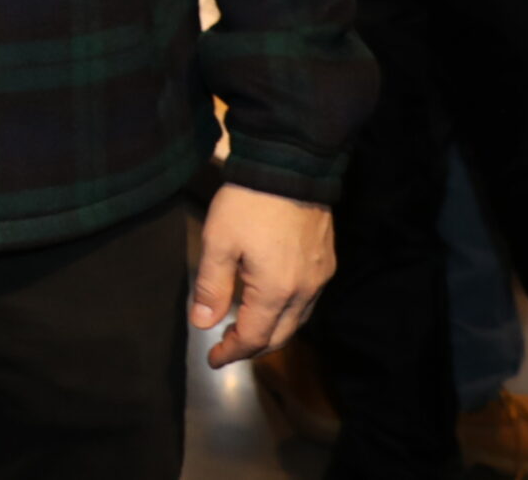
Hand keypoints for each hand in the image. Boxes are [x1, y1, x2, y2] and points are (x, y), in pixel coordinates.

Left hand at [191, 183, 334, 367]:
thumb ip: (211, 286)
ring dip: (271, 332)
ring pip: (297, 321)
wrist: (289, 167)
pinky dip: (286, 313)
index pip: (254, 337)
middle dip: (252, 347)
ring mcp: (319, 278)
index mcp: (276, 292)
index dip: (231, 352)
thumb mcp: (218, 242)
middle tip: (225, 347)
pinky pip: (307, 302)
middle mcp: (304, 292)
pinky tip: (269, 304)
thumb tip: (202, 324)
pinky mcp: (325, 263)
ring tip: (243, 329)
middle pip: (280, 336)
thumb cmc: (247, 205)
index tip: (211, 359)